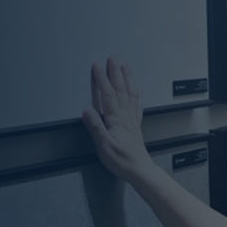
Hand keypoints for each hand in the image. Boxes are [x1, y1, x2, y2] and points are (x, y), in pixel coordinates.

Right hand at [82, 57, 152, 182]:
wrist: (139, 169)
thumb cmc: (121, 160)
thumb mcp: (103, 145)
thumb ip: (96, 127)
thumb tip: (87, 110)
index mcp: (116, 119)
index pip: (107, 94)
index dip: (101, 79)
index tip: (96, 66)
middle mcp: (126, 116)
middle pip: (120, 89)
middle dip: (115, 72)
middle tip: (113, 57)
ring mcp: (132, 119)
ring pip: (130, 93)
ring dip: (127, 78)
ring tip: (125, 66)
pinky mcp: (135, 124)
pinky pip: (136, 103)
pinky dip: (136, 93)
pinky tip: (136, 89)